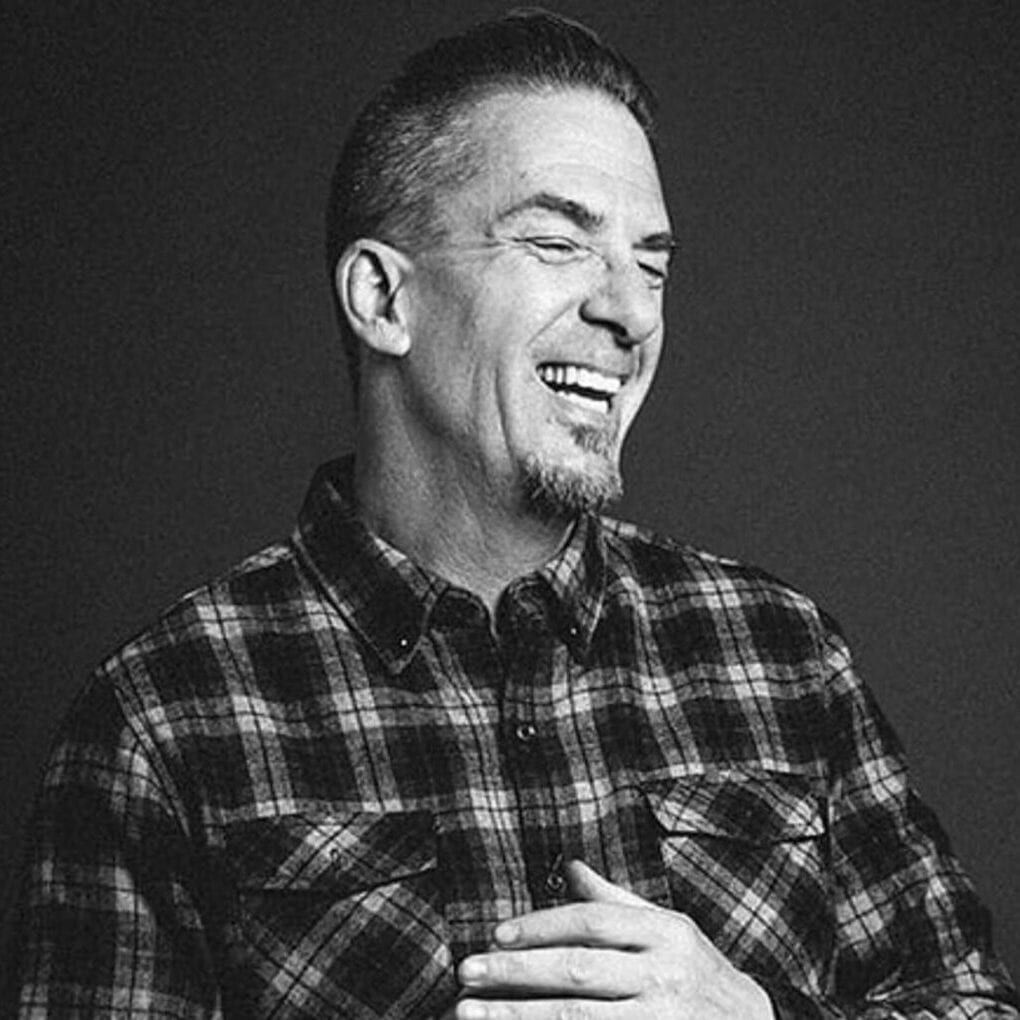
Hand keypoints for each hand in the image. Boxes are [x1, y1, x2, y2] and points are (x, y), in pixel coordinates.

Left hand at [453, 860, 773, 1018]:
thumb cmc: (698, 972)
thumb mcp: (668, 927)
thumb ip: (615, 902)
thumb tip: (568, 866)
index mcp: (666, 931)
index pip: (590, 922)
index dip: (539, 925)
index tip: (495, 933)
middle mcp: (665, 974)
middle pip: (576, 970)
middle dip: (514, 972)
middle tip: (465, 971)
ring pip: (576, 1019)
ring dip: (517, 1016)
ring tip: (469, 1013)